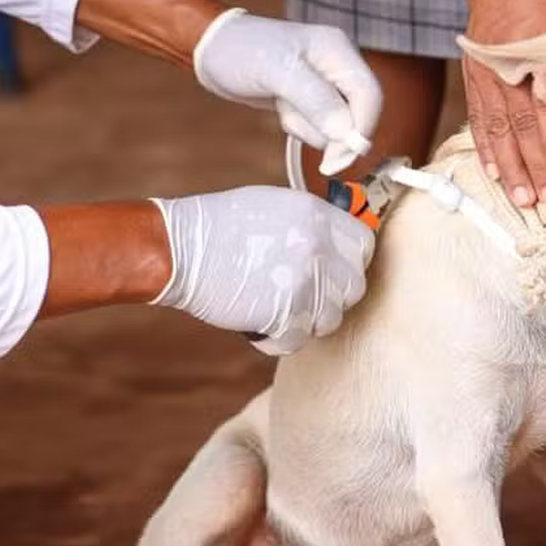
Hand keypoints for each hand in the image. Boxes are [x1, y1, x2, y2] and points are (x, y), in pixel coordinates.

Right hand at [148, 187, 374, 354]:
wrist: (181, 248)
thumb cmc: (221, 225)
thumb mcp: (276, 205)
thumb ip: (313, 223)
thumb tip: (340, 244)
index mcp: (318, 216)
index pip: (364, 246)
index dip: (349, 263)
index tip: (333, 272)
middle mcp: (317, 247)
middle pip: (353, 287)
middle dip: (331, 296)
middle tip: (302, 295)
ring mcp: (303, 281)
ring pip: (330, 319)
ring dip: (308, 320)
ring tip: (279, 308)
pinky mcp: (284, 314)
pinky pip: (299, 340)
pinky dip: (280, 339)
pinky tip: (261, 323)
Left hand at [194, 10, 382, 172]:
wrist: (212, 50)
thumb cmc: (239, 50)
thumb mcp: (276, 72)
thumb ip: (314, 100)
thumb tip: (345, 132)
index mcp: (337, 50)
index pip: (369, 95)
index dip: (361, 129)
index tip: (340, 157)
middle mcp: (337, 66)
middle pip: (358, 114)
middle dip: (331, 132)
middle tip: (303, 138)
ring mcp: (325, 84)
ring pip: (337, 125)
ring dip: (309, 128)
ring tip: (283, 107)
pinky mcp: (310, 99)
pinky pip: (318, 125)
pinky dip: (300, 126)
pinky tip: (281, 109)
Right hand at [462, 0, 545, 205]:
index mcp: (532, 56)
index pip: (542, 109)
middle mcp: (504, 71)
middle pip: (516, 128)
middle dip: (529, 167)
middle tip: (541, 199)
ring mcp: (484, 76)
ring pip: (495, 131)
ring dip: (507, 167)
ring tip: (519, 196)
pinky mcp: (474, 78)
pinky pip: (479, 120)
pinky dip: (486, 148)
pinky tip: (494, 171)